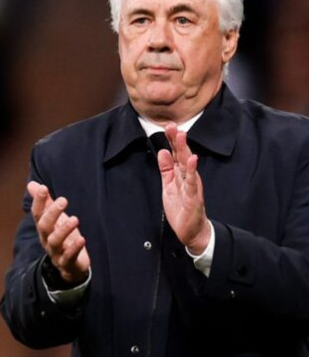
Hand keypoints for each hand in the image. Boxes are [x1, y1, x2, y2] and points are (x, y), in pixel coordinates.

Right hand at [28, 181, 89, 283]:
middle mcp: (46, 239)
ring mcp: (56, 252)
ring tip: (75, 219)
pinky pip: (69, 256)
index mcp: (43, 228)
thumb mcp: (54, 219)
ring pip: (55, 241)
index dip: (38, 201)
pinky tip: (82, 239)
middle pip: (44, 226)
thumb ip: (45, 202)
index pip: (37, 213)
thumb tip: (31, 184)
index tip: (43, 188)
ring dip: (64, 230)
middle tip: (63, 200)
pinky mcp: (67, 262)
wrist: (70, 266)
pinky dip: (74, 248)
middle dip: (52, 213)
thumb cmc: (62, 237)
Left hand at [157, 124, 210, 254]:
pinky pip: (192, 182)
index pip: (176, 154)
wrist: (192, 230)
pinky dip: (192, 171)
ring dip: (184, 150)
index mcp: (181, 174)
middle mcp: (188, 177)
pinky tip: (192, 160)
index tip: (168, 126)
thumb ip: (166, 169)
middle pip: (182, 155)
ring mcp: (192, 186)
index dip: (172, 140)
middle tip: (172, 126)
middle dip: (177, 140)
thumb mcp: (169, 186)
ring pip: (187, 165)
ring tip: (182, 136)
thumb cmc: (181, 207)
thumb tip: (162, 152)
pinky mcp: (193, 196)